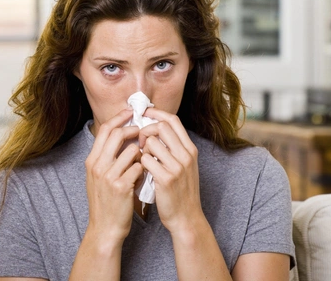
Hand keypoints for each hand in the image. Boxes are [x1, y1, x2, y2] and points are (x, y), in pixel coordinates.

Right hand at [85, 109, 143, 246]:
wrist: (105, 229)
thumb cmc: (105, 201)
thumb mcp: (98, 176)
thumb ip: (106, 156)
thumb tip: (120, 133)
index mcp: (92, 161)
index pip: (104, 129)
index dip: (118, 117)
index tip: (130, 111)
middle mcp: (98, 166)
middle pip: (117, 134)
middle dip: (133, 130)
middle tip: (142, 131)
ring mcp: (109, 176)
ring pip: (132, 150)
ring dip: (141, 152)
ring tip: (143, 160)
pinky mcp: (121, 187)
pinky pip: (139, 167)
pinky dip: (144, 168)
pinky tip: (144, 175)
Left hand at [139, 108, 202, 234]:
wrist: (186, 218)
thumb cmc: (182, 191)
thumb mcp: (185, 165)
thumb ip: (175, 148)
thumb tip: (156, 129)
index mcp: (190, 149)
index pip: (173, 120)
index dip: (157, 113)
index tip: (145, 113)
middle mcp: (186, 155)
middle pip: (161, 127)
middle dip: (146, 130)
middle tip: (140, 141)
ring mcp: (177, 166)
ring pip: (151, 142)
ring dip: (142, 148)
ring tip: (142, 159)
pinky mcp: (166, 179)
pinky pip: (146, 160)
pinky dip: (140, 162)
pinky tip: (141, 170)